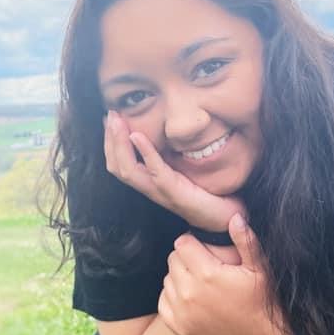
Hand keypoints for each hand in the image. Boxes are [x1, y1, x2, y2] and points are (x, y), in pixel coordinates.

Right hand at [103, 109, 245, 230]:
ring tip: (117, 122)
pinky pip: (155, 171)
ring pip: (128, 170)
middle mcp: (150, 188)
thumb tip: (167, 132)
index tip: (109, 119)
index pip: (119, 165)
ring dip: (119, 143)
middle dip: (110, 139)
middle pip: (117, 167)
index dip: (110, 143)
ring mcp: (161, 191)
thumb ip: (172, 156)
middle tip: (110, 115)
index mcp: (150, 183)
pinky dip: (145, 152)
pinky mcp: (175, 192)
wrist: (224, 218)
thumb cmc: (207, 194)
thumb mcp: (185, 170)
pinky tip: (138, 135)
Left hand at [158, 213, 289, 334]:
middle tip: (203, 263)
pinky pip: (163, 302)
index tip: (203, 246)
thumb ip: (245, 241)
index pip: (182, 244)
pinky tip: (190, 297)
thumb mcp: (260, 269)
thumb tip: (234, 217)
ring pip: (167, 279)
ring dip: (179, 276)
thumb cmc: (263, 301)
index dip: (193, 241)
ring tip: (199, 280)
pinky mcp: (180, 327)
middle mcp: (190, 292)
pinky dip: (173, 297)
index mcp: (208, 273)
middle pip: (172, 260)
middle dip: (185, 257)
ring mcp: (183, 312)